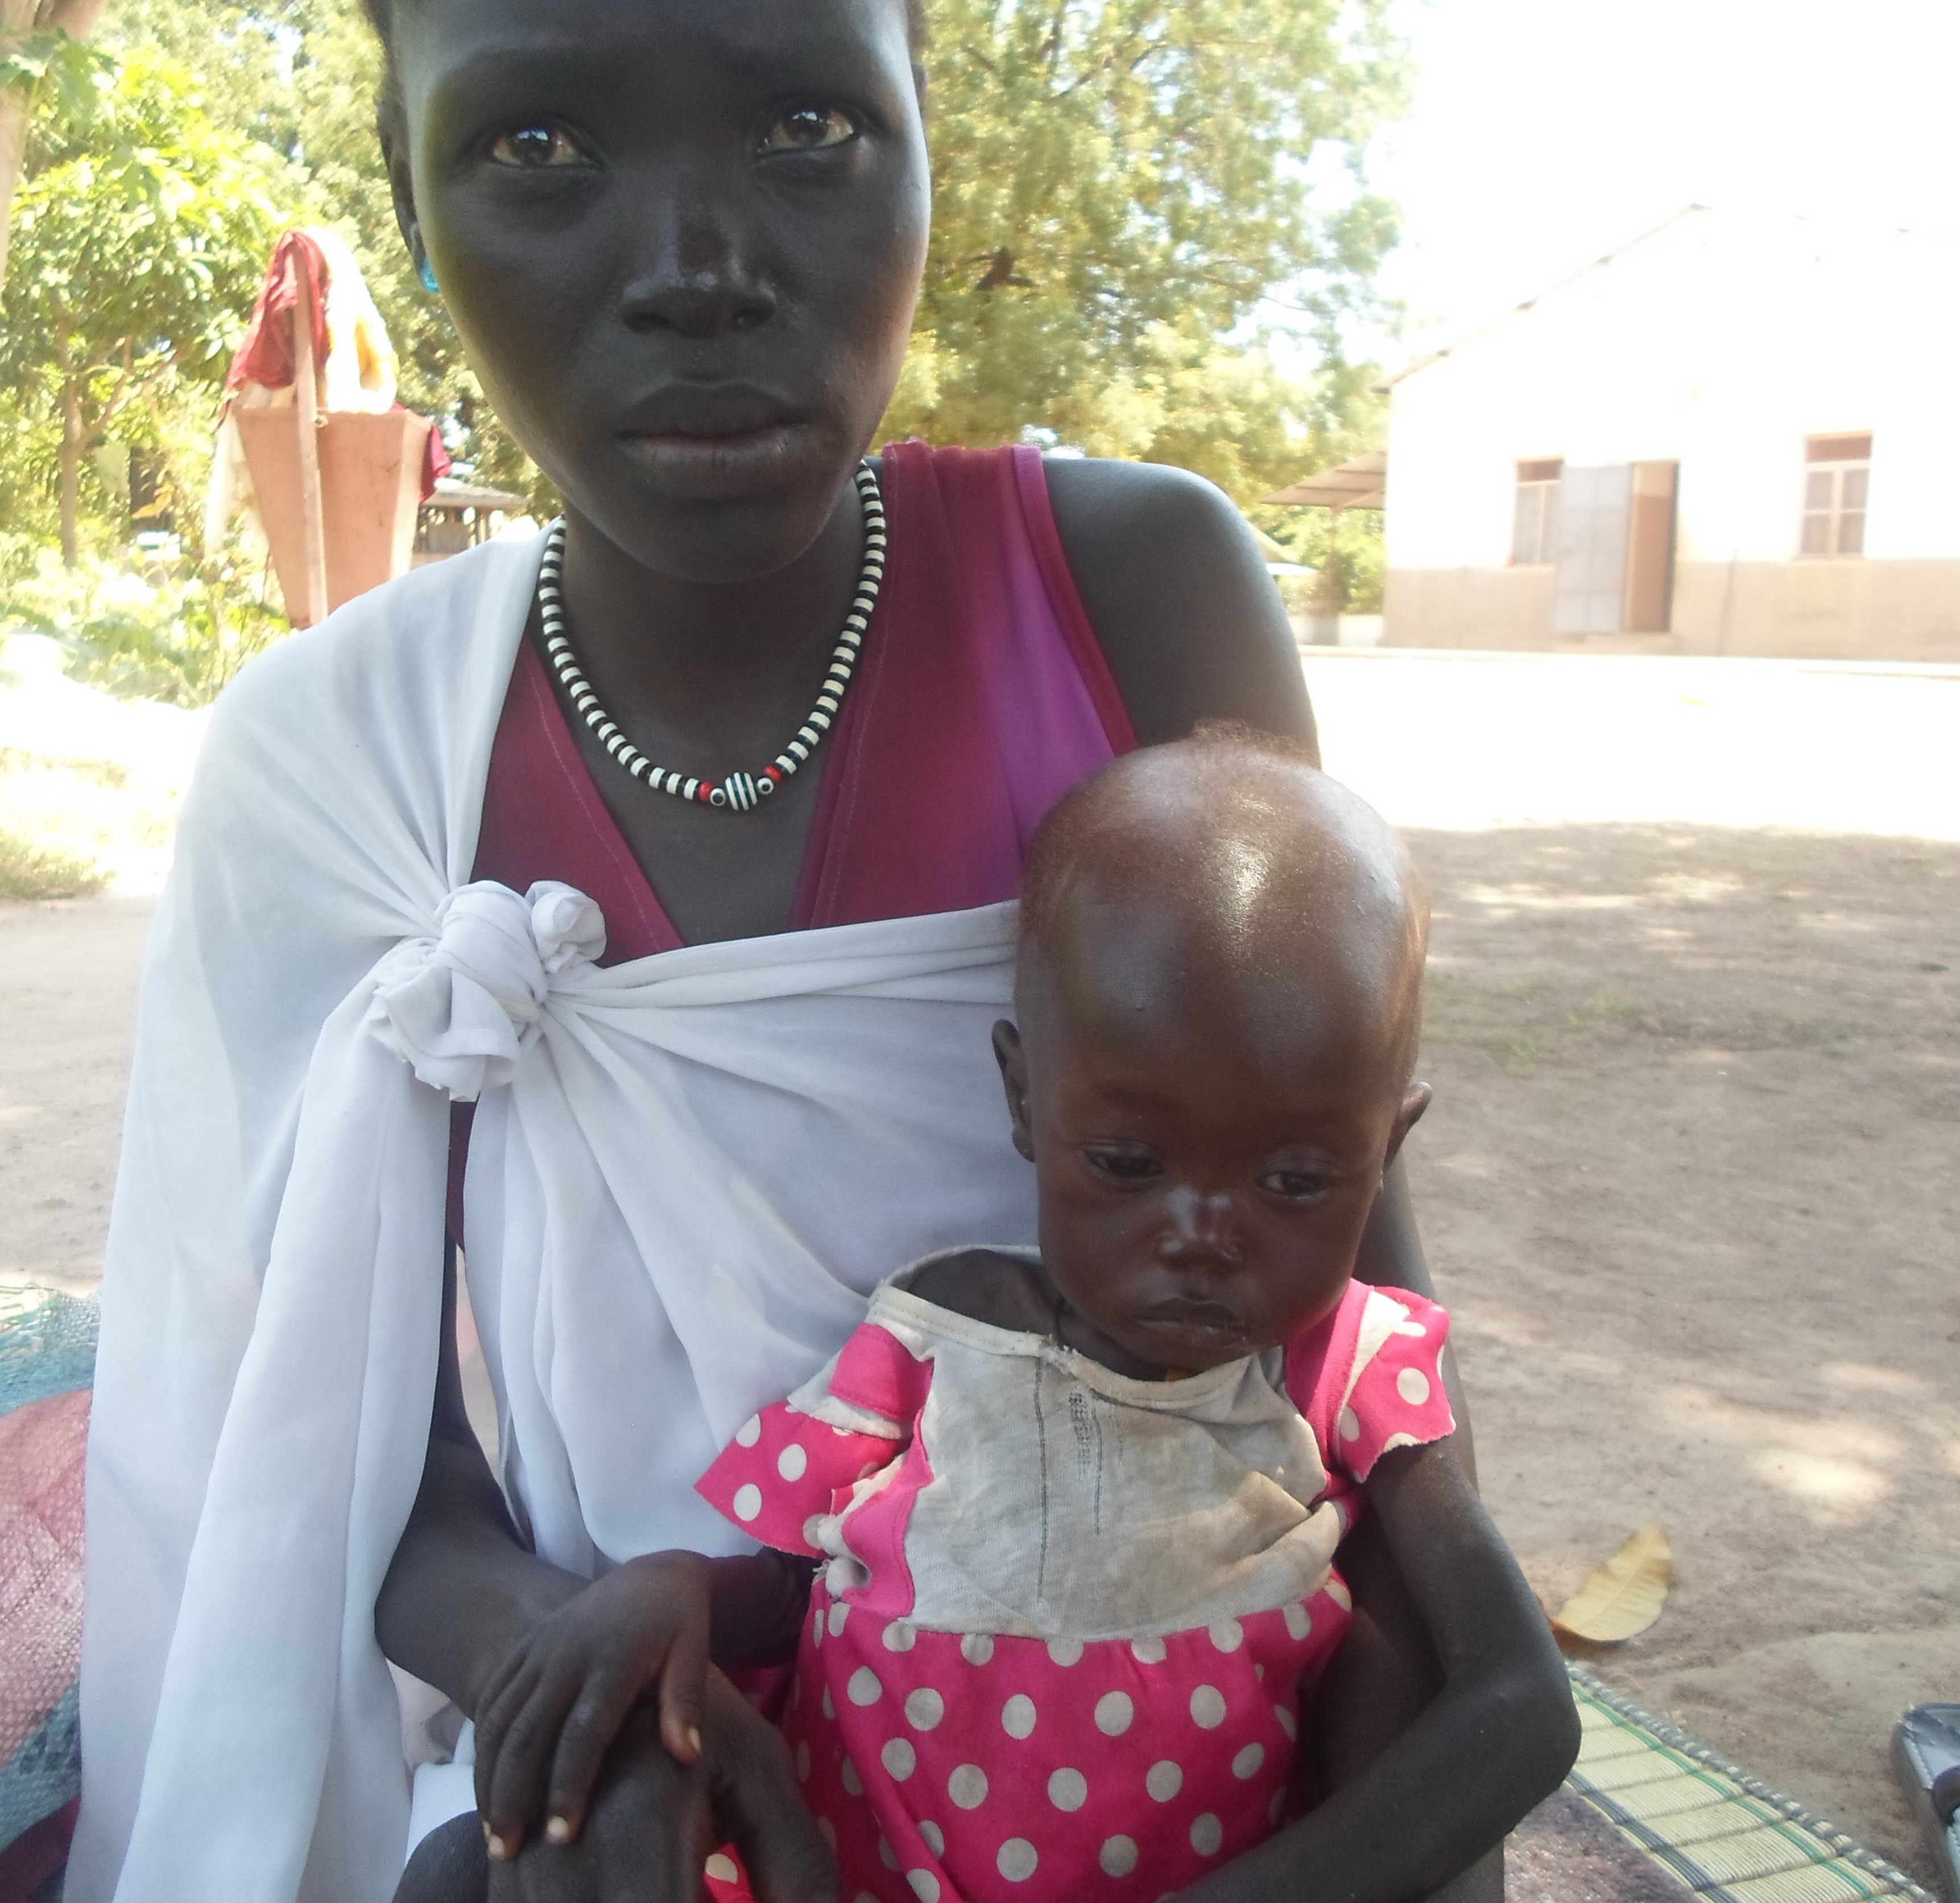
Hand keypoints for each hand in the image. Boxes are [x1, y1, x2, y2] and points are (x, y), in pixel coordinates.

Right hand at [475, 1550, 713, 1857]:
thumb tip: (686, 1754)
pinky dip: (481, 1743)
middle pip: (528, 1733)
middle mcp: (566, 1655)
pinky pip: (492, 1697)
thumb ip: (686, 1700)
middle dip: (513, 1795)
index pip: (583, 1732)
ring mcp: (539, 1650)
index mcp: (612, 1659)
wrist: (651, 1574)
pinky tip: (485, 1784)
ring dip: (489, 1778)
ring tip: (492, 1832)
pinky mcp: (524, 1648)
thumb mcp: (695, 1650)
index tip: (561, 1835)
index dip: (568, 1785)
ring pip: (500, 1720)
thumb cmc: (678, 1622)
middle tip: (507, 1850)